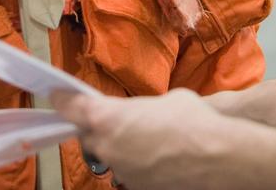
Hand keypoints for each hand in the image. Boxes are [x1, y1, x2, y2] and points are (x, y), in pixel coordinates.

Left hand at [52, 88, 235, 189]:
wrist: (217, 157)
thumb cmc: (193, 121)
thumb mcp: (165, 99)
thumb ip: (142, 106)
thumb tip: (143, 113)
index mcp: (107, 117)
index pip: (71, 107)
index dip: (63, 99)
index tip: (58, 95)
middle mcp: (107, 146)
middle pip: (90, 134)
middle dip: (101, 126)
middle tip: (122, 118)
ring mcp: (120, 170)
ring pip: (112, 153)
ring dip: (122, 145)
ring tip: (152, 138)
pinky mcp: (135, 187)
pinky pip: (129, 169)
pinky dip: (138, 162)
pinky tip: (160, 155)